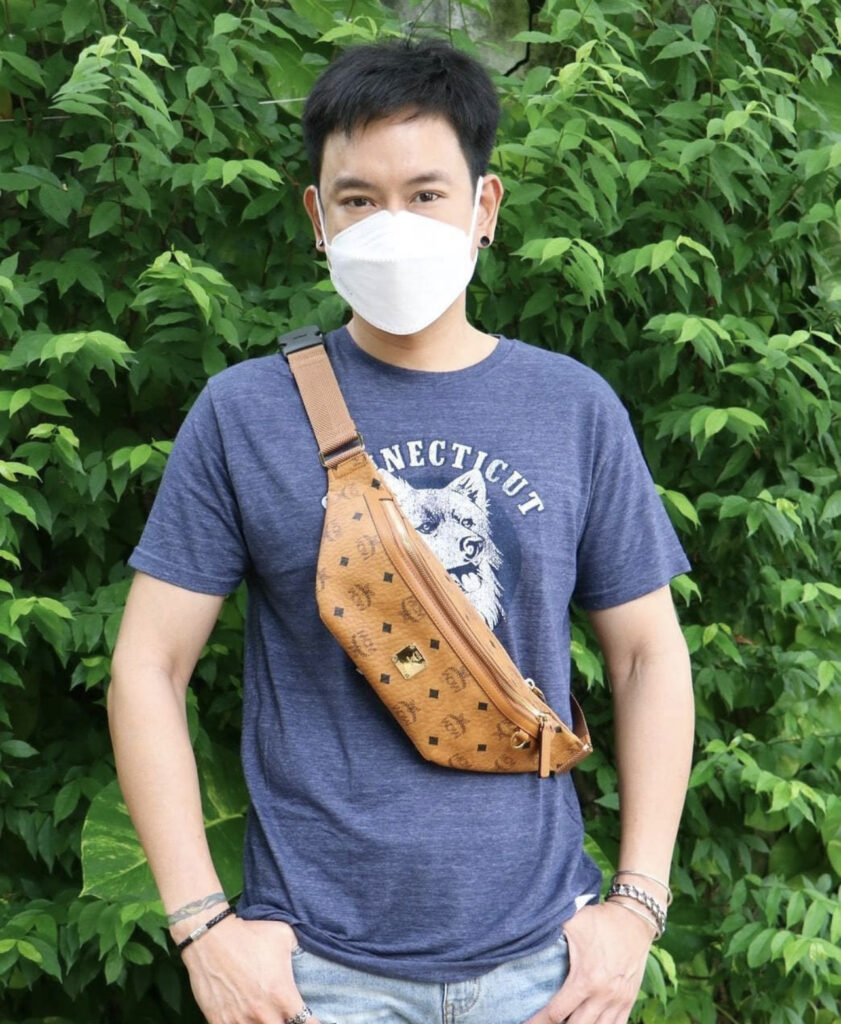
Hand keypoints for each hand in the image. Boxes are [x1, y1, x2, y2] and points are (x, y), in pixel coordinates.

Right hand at [179, 916, 324, 1023]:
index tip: (312, 1020)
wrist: (211, 937)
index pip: (307, 1022)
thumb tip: (308, 955)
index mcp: (282, 993)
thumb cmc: (250, 934)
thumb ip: (299, 951)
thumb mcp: (283, 935)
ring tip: (264, 1014)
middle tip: (285, 1015)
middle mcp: (263, 1012)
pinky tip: (245, 1018)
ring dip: (265, 1023)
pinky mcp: (220, 1021)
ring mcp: (240, 1019)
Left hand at [520, 901, 653, 1023]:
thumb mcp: (573, 921)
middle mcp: (602, 996)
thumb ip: (551, 932)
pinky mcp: (629, 1001)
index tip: (525, 1023)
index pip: (557, 1013)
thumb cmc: (601, 920)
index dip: (538, 1022)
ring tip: (566, 1022)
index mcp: (585, 979)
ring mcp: (617, 1001)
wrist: (634, 920)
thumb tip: (527, 931)